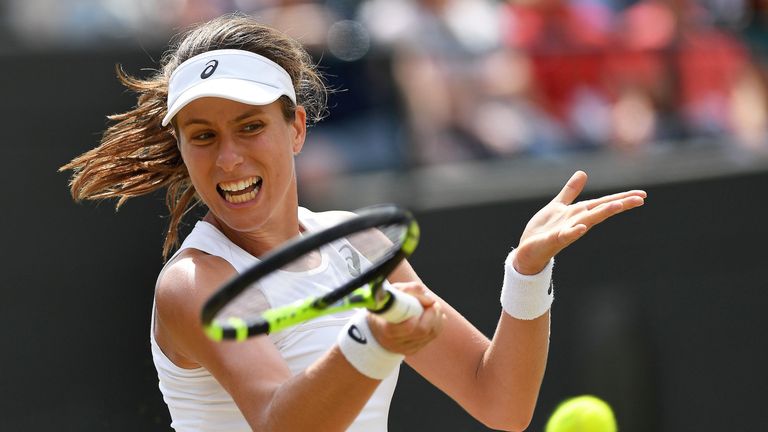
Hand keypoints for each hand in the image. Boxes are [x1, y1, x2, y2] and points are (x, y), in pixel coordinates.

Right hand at [366, 282, 444, 355]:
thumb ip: (408, 289)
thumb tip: (428, 298)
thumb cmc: (383, 306)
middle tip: (434, 304)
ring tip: (435, 308)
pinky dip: (437, 326)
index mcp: (385, 328)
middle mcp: (394, 342)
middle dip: (433, 316)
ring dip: (437, 320)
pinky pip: (430, 339)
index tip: (425, 304)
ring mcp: (403, 348)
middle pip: (421, 331)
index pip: (407, 327)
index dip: (420, 317)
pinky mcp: (411, 350)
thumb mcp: (391, 293)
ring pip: (429, 335)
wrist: (374, 327)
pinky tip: (436, 317)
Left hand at [514, 171, 645, 274]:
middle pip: (601, 210)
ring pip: (587, 221)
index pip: (604, 203)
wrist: (528, 250)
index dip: (622, 198)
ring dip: (602, 213)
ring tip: (618, 205)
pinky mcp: (553, 240)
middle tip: (641, 199)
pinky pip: (565, 235)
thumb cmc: (544, 230)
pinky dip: (573, 232)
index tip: (642, 194)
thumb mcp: (558, 206)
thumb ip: (570, 191)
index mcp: (579, 213)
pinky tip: (581, 227)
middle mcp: (577, 222)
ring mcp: (567, 231)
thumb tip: (583, 173)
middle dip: (620, 204)